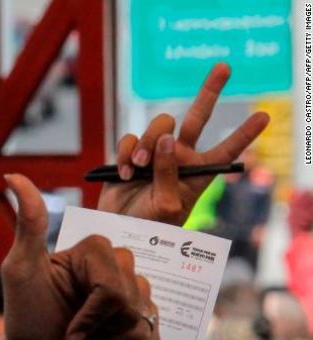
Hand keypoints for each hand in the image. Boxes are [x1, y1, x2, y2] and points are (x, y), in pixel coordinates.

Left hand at [2, 174, 158, 339]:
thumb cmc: (25, 317)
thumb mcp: (20, 270)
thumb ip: (29, 224)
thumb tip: (13, 174)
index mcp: (96, 250)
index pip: (112, 282)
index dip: (88, 312)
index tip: (63, 321)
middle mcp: (121, 268)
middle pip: (131, 298)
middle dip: (95, 327)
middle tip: (71, 336)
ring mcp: (139, 299)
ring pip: (142, 320)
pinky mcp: (148, 330)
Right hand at [98, 62, 269, 225]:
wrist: (117, 230)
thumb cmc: (149, 225)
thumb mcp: (168, 203)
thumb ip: (170, 170)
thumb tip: (167, 137)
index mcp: (197, 173)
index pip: (227, 150)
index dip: (245, 133)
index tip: (264, 116)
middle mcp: (179, 158)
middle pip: (198, 117)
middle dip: (211, 91)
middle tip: (225, 66)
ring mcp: (154, 154)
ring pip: (158, 126)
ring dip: (146, 144)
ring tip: (138, 168)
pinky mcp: (128, 155)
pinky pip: (128, 140)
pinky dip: (124, 154)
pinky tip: (124, 174)